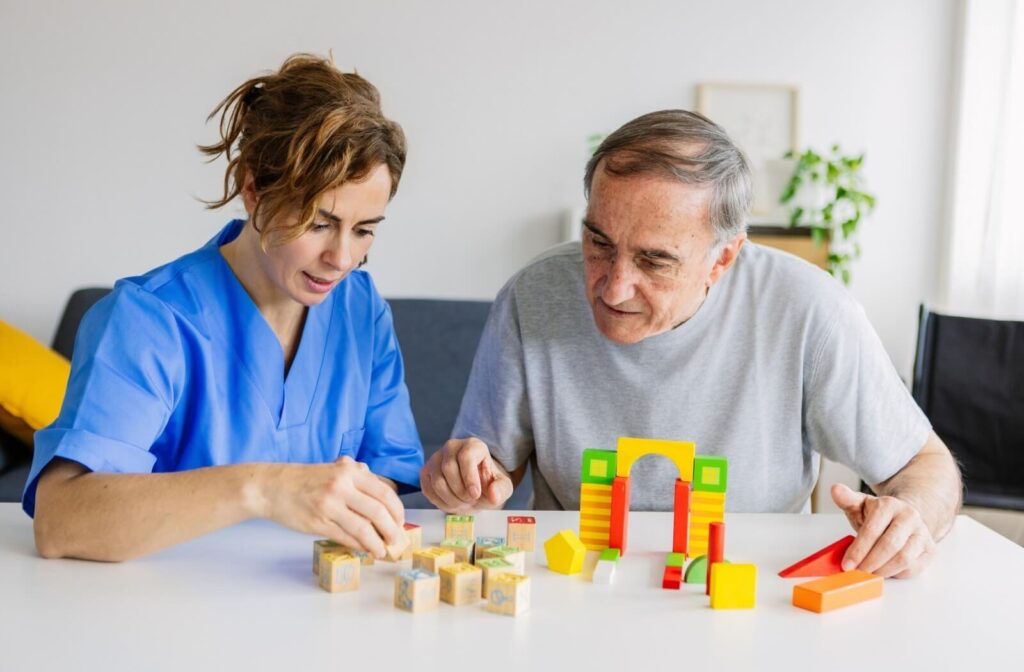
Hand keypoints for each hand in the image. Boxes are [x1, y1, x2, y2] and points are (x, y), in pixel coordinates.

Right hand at [260, 456, 405, 558]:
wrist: (272, 487)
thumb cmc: (307, 480)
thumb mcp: (336, 470)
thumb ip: (360, 479)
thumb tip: (386, 500)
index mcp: (349, 470)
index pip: (385, 492)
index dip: (397, 511)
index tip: (400, 522)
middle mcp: (341, 486)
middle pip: (378, 512)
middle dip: (392, 530)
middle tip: (396, 540)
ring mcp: (329, 505)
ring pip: (363, 529)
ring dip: (377, 543)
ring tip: (382, 551)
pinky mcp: (318, 523)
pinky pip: (346, 538)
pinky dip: (359, 546)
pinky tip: (364, 549)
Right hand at [420, 437, 513, 513]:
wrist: (474, 487)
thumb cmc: (488, 484)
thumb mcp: (502, 487)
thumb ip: (500, 490)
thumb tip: (493, 494)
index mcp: (473, 445)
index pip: (466, 456)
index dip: (469, 478)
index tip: (475, 494)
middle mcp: (452, 447)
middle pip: (448, 469)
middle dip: (460, 492)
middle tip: (470, 501)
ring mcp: (436, 458)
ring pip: (437, 481)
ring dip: (450, 499)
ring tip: (463, 503)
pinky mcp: (426, 471)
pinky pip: (427, 489)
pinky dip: (440, 501)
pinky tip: (451, 503)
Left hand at [830, 483, 936, 577]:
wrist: (904, 519)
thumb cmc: (878, 516)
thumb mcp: (860, 505)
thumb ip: (847, 499)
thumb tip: (835, 489)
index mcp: (889, 505)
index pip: (872, 530)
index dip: (858, 550)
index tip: (847, 564)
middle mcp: (909, 517)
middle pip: (889, 545)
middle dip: (870, 562)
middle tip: (857, 572)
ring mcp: (922, 533)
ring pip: (903, 558)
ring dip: (883, 570)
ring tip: (869, 573)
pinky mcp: (930, 549)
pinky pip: (914, 567)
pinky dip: (896, 573)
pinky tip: (884, 571)